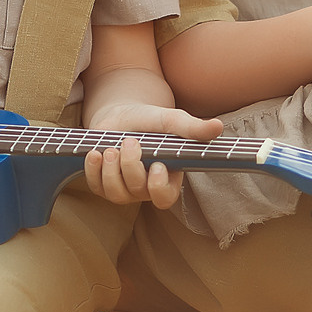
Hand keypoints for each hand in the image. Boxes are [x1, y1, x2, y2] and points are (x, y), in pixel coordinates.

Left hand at [82, 100, 222, 207]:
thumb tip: (218, 127)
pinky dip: (93, 172)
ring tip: (111, 149)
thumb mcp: (170, 120)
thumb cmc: (151, 121)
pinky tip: (94, 154)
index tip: (157, 165)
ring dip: (111, 172)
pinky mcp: (103, 184)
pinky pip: (96, 187)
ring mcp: (124, 188)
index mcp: (167, 177)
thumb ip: (191, 127)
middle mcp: (146, 188)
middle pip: (137, 192)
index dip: (159, 187)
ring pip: (116, 194)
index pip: (165, 197)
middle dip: (131, 168)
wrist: (122, 114)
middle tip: (130, 142)